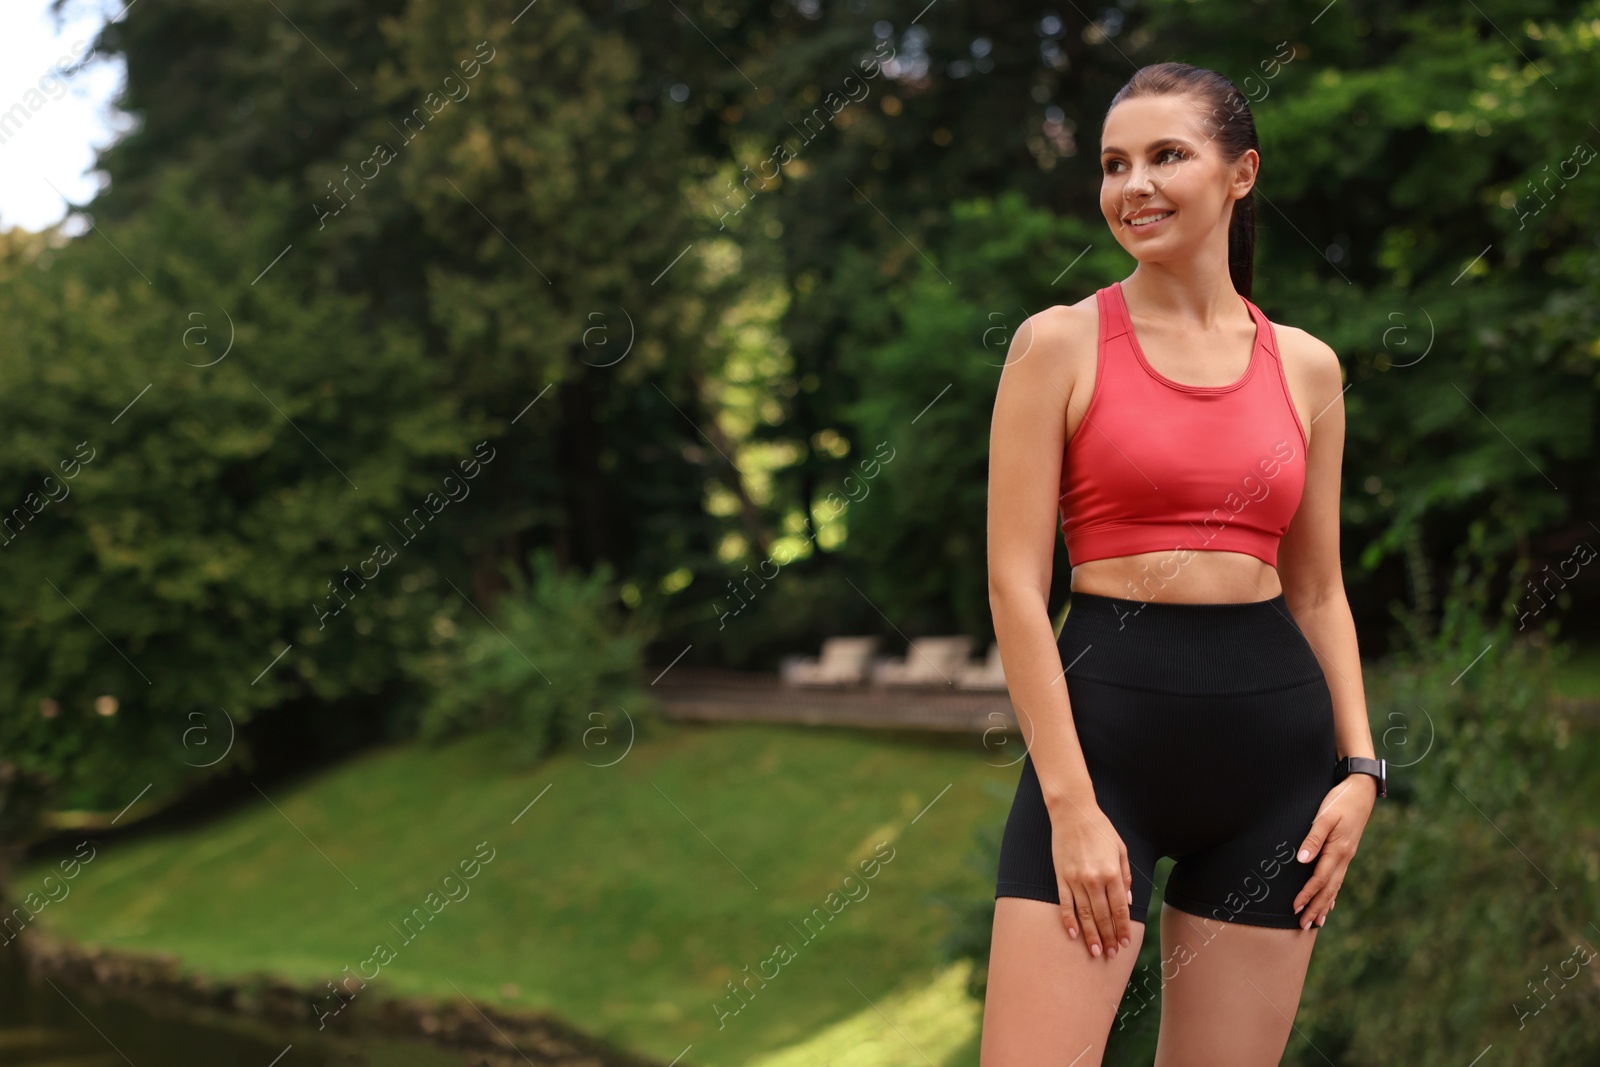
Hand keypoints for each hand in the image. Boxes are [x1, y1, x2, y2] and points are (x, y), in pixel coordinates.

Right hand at [1047, 793, 1134, 958]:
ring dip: (1091, 935)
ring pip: (1085, 915)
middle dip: (1109, 937)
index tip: (1126, 942)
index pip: (1120, 909)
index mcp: (1112, 873)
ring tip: (1096, 951)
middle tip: (1112, 954)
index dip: (1123, 928)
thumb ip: (1125, 875)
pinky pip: (1065, 904)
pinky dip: (1069, 920)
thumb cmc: (1100, 829)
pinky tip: (1073, 934)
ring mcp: (1075, 879)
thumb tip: (1127, 900)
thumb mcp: (1120, 849)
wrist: (1073, 812)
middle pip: (1103, 916)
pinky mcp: (1061, 877)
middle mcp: (1094, 879)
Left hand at [1292, 773, 1376, 928]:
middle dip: (1315, 907)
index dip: (1307, 894)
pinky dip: (1333, 894)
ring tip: (1315, 922)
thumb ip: (1313, 838)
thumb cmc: (1340, 802)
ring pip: (1334, 887)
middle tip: (1303, 926)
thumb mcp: (1325, 816)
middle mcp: (1344, 858)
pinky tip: (1330, 903)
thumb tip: (1302, 859)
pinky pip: (1339, 879)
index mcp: (1338, 851)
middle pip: (1328, 889)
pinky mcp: (1346, 852)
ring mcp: (1347, 856)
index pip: (1320, 879)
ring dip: (1324, 905)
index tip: (1295, 907)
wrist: (1360, 791)